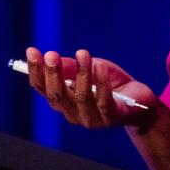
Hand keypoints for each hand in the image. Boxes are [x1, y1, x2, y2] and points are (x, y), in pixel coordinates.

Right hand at [26, 47, 156, 127]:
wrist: (138, 100)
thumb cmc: (109, 83)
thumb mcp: (88, 70)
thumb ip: (71, 67)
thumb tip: (52, 59)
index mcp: (63, 101)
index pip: (42, 88)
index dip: (36, 70)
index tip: (32, 51)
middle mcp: (72, 113)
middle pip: (57, 96)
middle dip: (53, 74)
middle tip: (52, 55)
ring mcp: (91, 119)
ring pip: (81, 97)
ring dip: (81, 73)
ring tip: (83, 54)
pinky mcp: (111, 118)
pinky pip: (104, 101)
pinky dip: (102, 82)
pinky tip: (100, 66)